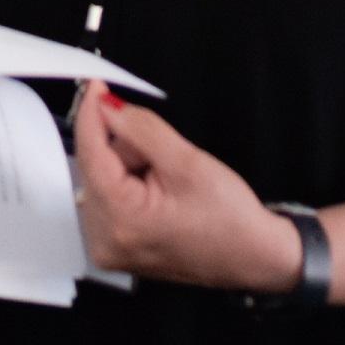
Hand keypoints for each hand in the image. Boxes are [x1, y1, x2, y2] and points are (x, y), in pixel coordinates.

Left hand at [70, 84, 297, 290]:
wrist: (254, 257)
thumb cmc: (231, 220)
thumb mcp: (187, 162)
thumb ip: (142, 129)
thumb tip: (107, 108)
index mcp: (121, 221)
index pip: (90, 154)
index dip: (93, 115)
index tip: (96, 87)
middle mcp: (105, 241)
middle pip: (96, 167)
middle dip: (127, 149)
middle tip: (166, 155)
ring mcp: (108, 247)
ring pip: (103, 180)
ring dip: (130, 167)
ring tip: (170, 182)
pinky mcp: (116, 246)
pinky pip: (109, 198)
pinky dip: (130, 184)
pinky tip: (159, 192)